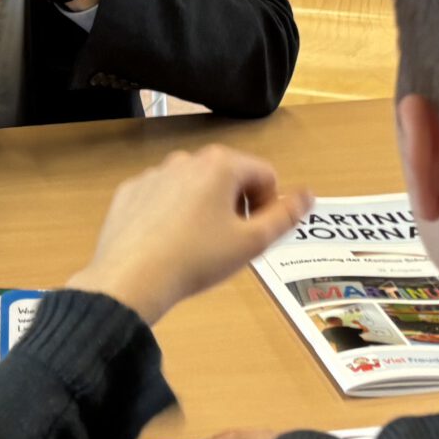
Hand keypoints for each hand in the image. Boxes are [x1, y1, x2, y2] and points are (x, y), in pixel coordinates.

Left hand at [64, 145, 313, 326]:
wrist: (132, 279)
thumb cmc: (197, 259)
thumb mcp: (252, 242)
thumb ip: (285, 216)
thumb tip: (308, 196)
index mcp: (221, 165)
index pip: (265, 175)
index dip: (268, 206)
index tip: (254, 234)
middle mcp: (186, 159)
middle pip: (229, 176)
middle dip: (236, 205)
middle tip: (229, 243)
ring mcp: (154, 174)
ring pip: (194, 186)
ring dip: (205, 209)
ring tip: (197, 246)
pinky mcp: (130, 192)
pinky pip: (162, 197)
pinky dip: (171, 215)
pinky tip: (167, 244)